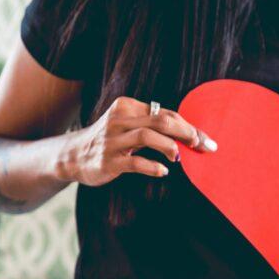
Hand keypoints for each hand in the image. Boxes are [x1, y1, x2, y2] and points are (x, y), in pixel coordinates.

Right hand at [58, 97, 216, 185]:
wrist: (72, 156)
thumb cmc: (110, 141)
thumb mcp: (128, 125)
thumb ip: (154, 126)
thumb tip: (192, 135)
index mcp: (128, 107)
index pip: (166, 113)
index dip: (189, 126)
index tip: (206, 140)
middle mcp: (119, 120)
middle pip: (161, 120)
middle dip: (187, 133)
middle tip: (201, 146)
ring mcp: (112, 140)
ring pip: (147, 136)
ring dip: (170, 146)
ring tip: (179, 157)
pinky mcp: (108, 161)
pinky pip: (135, 162)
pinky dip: (153, 167)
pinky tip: (163, 171)